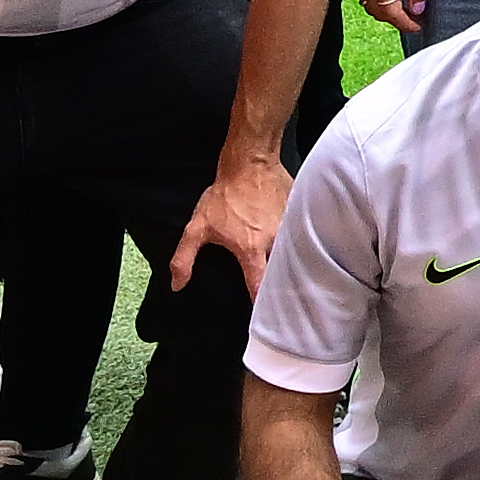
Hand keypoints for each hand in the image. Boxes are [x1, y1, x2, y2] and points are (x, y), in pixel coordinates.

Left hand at [168, 148, 292, 302]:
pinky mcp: (300, 216)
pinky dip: (299, 244)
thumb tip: (177, 285)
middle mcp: (276, 241)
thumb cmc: (224, 195)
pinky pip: (302, 236)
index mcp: (252, 249)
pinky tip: (297, 248)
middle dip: (281, 287)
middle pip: (283, 273)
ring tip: (291, 277)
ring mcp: (292, 227)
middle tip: (279, 301)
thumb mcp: (197, 227)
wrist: (250, 162)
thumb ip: (183, 259)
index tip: (262, 317)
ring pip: (295, 254)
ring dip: (292, 265)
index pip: (260, 286)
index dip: (261, 304)